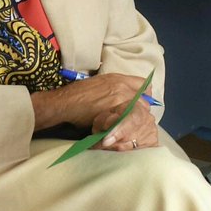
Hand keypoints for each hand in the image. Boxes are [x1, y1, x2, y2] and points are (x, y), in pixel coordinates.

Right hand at [30, 73, 160, 151]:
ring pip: (139, 113)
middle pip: (145, 102)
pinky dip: (127, 127)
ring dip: (135, 121)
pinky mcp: (115, 112)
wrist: (65, 103)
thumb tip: (123, 95)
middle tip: (133, 120)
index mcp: (118, 78)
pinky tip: (121, 131)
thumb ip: (114, 87)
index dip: (145, 95)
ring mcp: (119, 99)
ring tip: (127, 128)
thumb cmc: (77, 94)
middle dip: (141, 112)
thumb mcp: (98, 84)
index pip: (144, 85)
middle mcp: (122, 87)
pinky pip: (129, 121)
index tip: (142, 103)